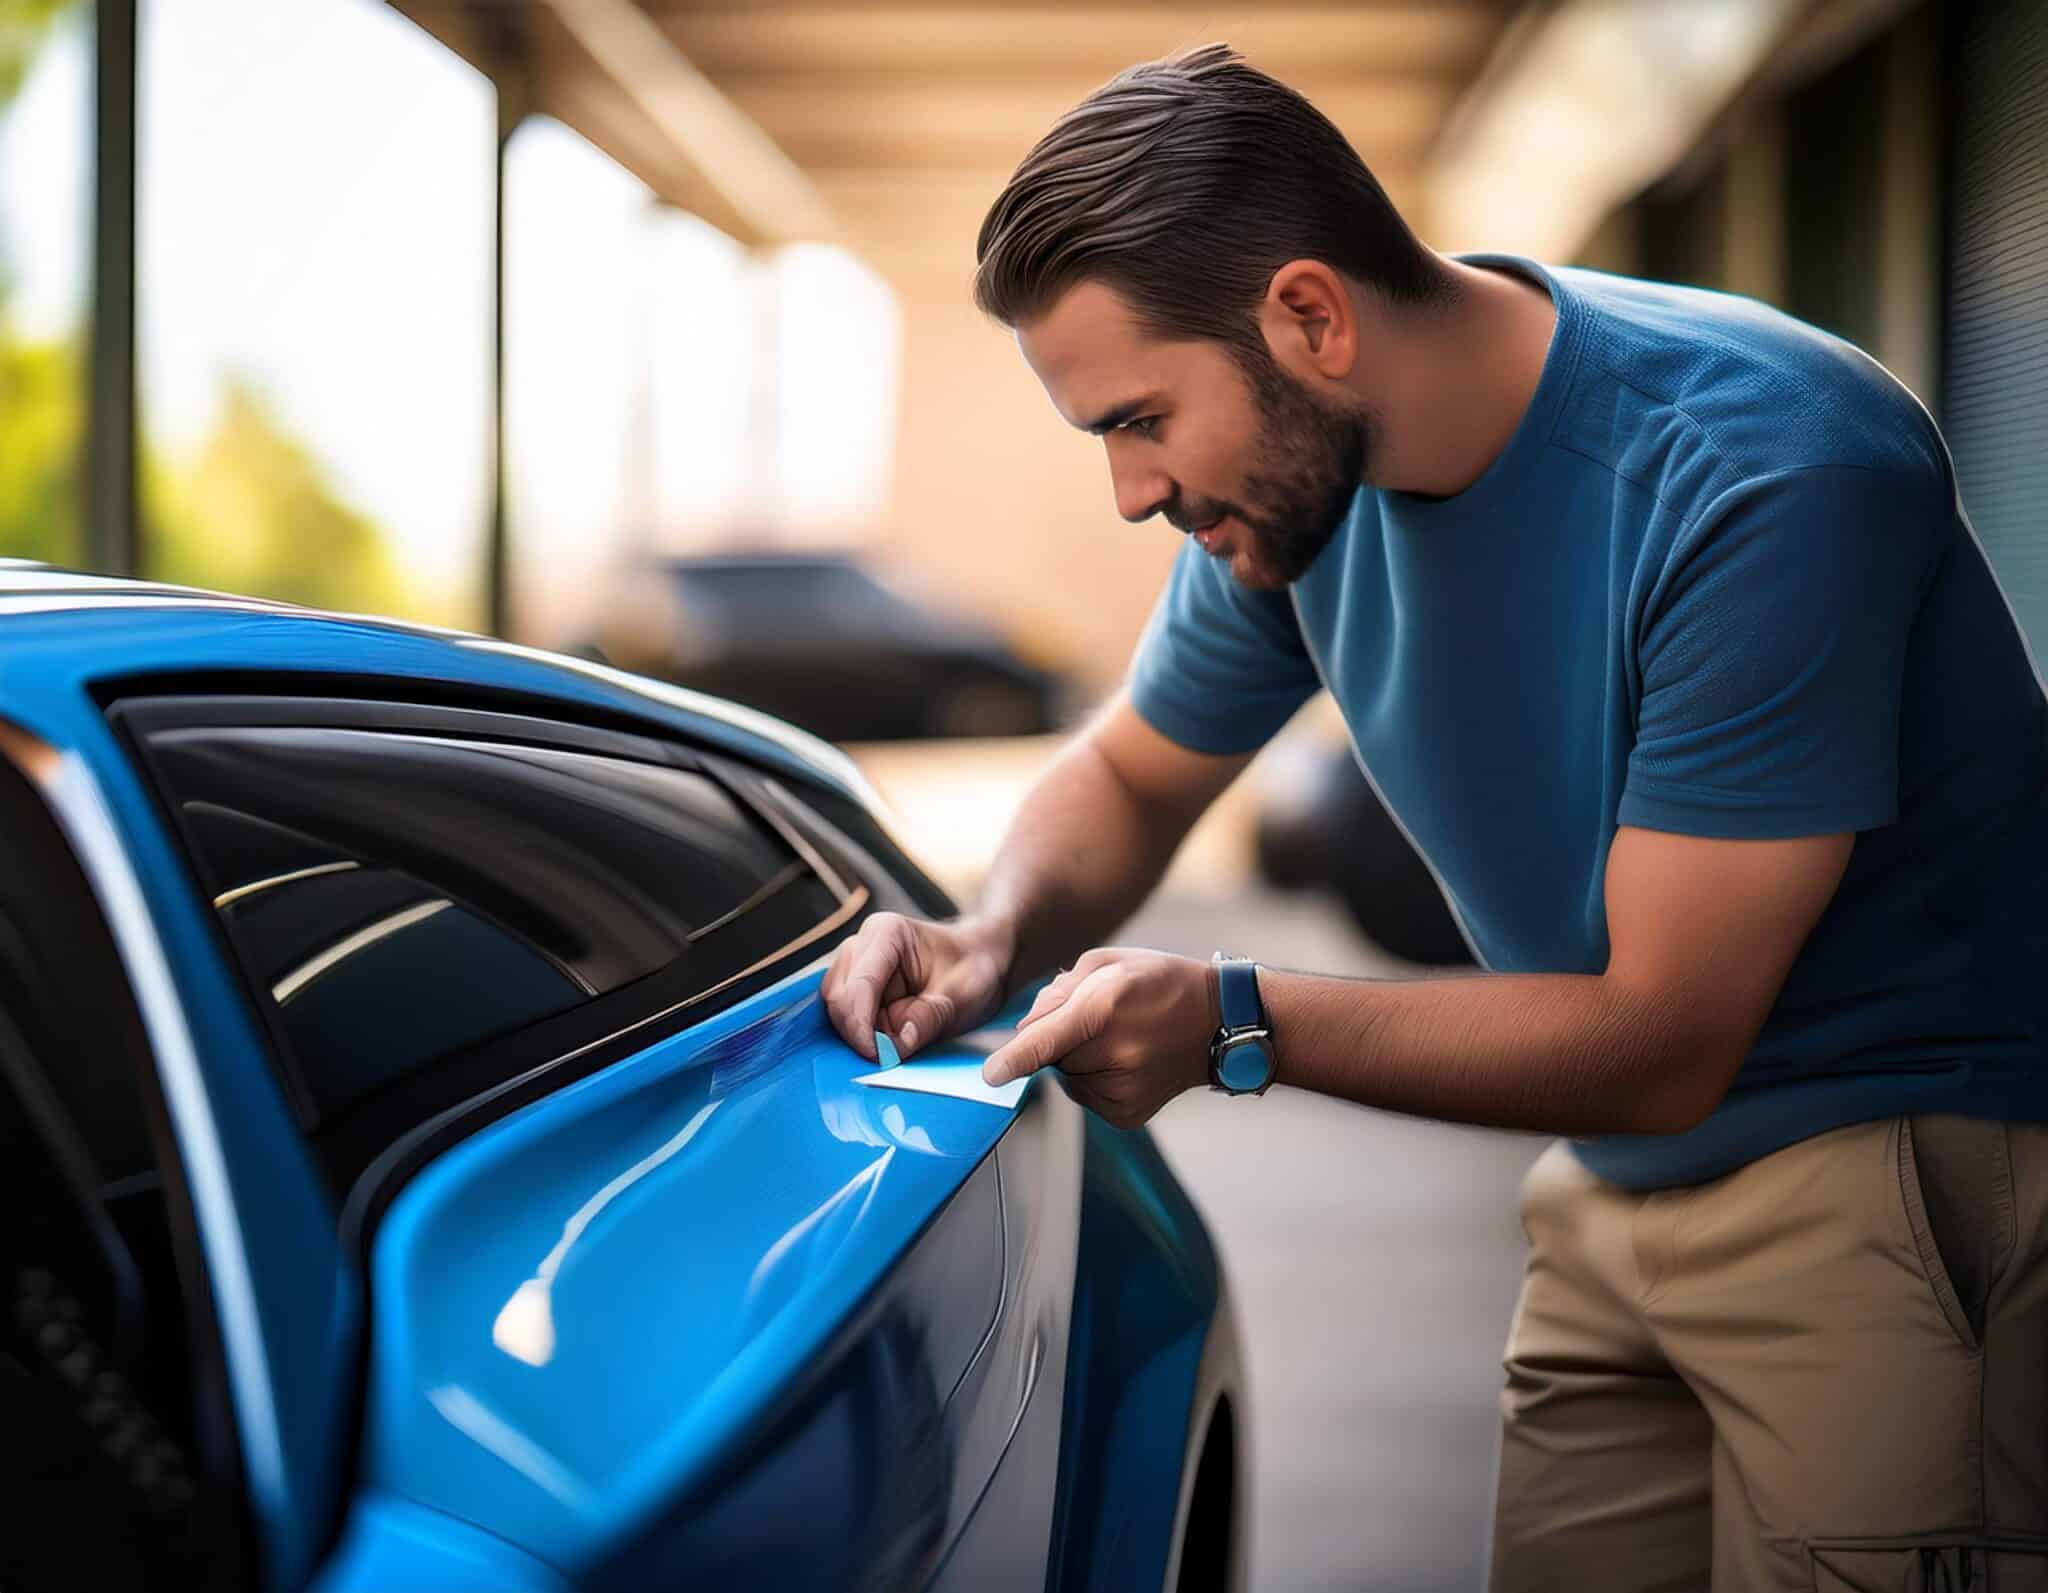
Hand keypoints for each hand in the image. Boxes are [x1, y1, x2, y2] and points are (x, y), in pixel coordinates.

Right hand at [822, 912, 1012, 1060]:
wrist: (979, 959)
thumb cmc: (973, 969)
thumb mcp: (964, 996)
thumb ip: (930, 1018)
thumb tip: (898, 1042)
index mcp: (887, 933)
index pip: (859, 985)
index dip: (862, 1026)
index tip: (879, 1056)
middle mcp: (861, 944)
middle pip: (838, 998)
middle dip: (860, 1032)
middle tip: (891, 1055)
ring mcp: (853, 964)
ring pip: (836, 1010)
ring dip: (862, 1034)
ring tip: (897, 1043)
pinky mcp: (854, 985)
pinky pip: (844, 1016)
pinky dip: (864, 1033)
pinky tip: (887, 1039)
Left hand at [981, 948, 1218, 1127]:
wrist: (1216, 1022)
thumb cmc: (1159, 983)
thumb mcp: (1108, 963)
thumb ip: (1057, 992)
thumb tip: (1025, 1032)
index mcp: (1106, 1008)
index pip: (1046, 1042)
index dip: (1014, 1060)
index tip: (991, 1076)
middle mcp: (1116, 1053)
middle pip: (1052, 1055)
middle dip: (1059, 1038)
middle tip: (1100, 1019)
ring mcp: (1124, 1090)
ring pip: (1067, 1077)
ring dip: (1077, 1059)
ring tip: (1120, 1038)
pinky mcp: (1127, 1113)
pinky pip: (1085, 1095)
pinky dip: (1093, 1078)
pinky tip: (1126, 1060)